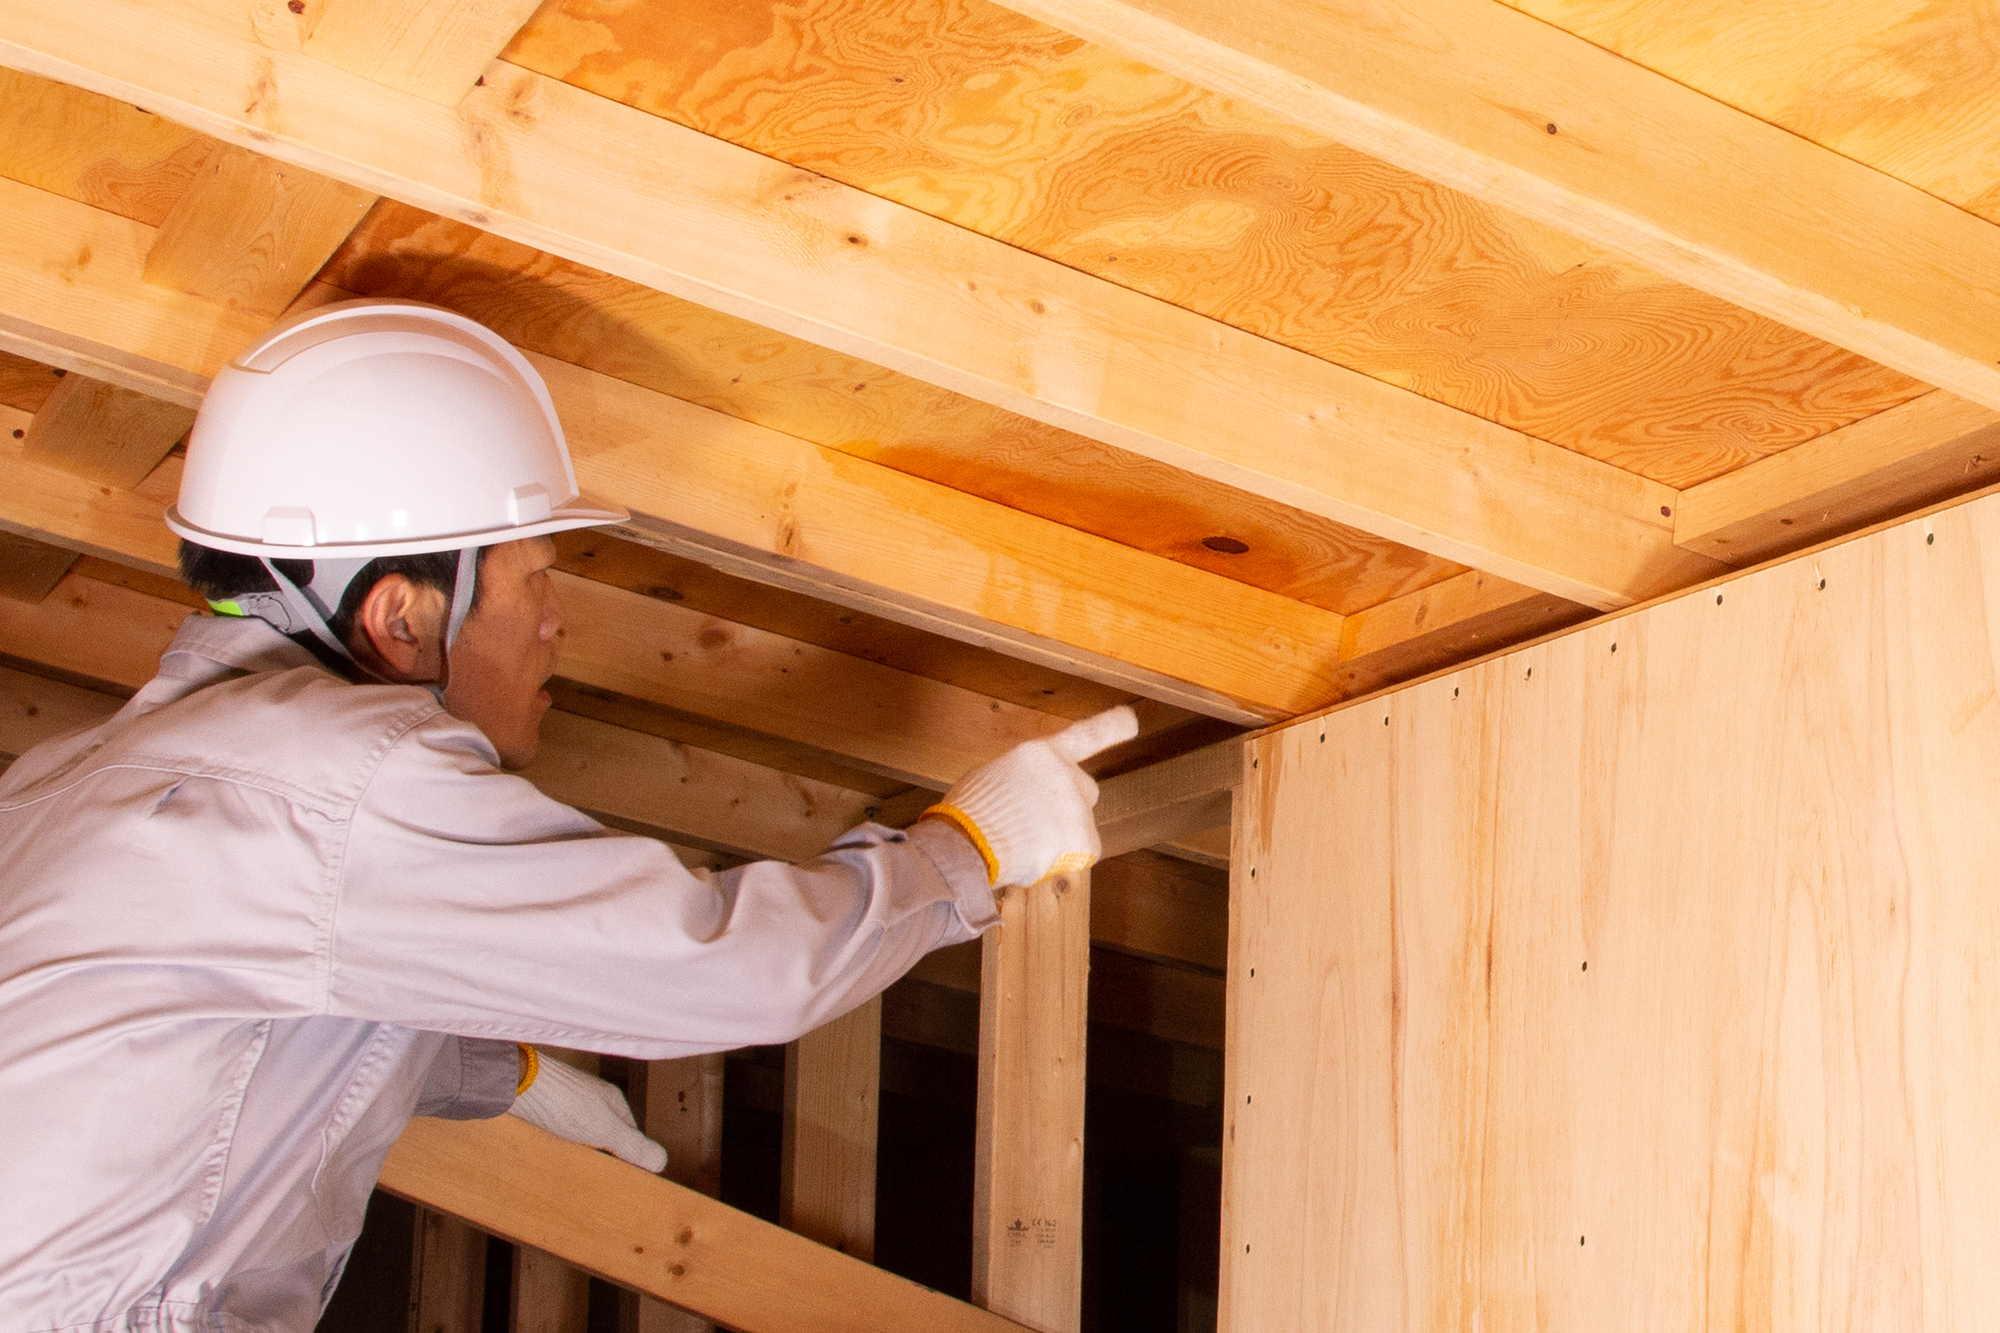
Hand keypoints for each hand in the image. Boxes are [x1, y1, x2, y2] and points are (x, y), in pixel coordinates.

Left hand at [508, 1051, 667, 1171]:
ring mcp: (565, 1106)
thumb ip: (633, 1146)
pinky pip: (555, 1135)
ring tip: (572, 1176)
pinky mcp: (541, 1112)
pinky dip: (556, 1149)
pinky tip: (550, 1160)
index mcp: (610, 1102)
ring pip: (578, 1137)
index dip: (630, 1159)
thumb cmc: (560, 1101)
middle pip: (604, 1136)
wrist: (513, 1083)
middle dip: (603, 1158)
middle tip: (598, 1183)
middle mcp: (590, 1102)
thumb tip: (662, 1162)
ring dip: (577, 1155)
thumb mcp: (604, 1128)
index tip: (626, 1182)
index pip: (630, 1135)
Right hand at [921, 706, 1137, 887]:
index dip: (1113, 726)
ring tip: (1023, 844)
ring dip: (1060, 836)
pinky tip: (1035, 857)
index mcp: (1042, 754)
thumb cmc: (969, 812)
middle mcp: (1068, 775)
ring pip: (1079, 825)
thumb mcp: (994, 775)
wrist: (968, 844)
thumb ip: (1025, 778)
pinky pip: (1081, 852)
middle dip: (1067, 806)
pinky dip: (1064, 859)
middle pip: (1084, 791)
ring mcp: (1079, 808)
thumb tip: (1032, 796)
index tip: (1131, 720)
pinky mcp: (1085, 840)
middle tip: (1034, 823)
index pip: (1088, 735)